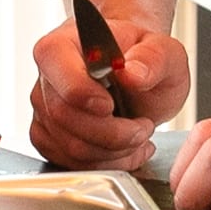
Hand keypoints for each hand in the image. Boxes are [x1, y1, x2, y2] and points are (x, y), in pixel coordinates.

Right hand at [27, 8, 187, 171]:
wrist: (137, 76)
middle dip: (113, 133)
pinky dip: (107, 164)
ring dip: (115, 151)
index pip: (60, 75)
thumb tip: (132, 73)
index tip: (111, 106)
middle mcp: (48, 77)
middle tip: (143, 127)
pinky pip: (72, 164)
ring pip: (71, 147)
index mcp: (64, 45)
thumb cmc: (144, 59)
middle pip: (66, 117)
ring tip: (138, 136)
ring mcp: (45, 110)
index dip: (84, 96)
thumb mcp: (165, 52)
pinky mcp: (50, 138)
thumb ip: (153, 58)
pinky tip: (126, 149)